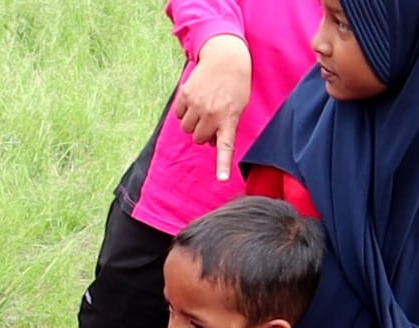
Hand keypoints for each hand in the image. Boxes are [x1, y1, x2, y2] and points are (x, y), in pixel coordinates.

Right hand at [172, 34, 251, 180]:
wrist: (226, 56)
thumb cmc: (236, 84)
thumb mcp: (239, 106)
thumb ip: (226, 126)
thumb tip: (209, 142)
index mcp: (228, 119)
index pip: (225, 147)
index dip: (222, 165)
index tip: (222, 179)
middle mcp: (211, 114)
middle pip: (198, 139)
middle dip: (203, 133)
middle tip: (211, 120)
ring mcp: (197, 105)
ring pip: (186, 128)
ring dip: (192, 123)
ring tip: (203, 109)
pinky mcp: (185, 95)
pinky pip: (179, 114)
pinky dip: (184, 111)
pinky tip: (195, 100)